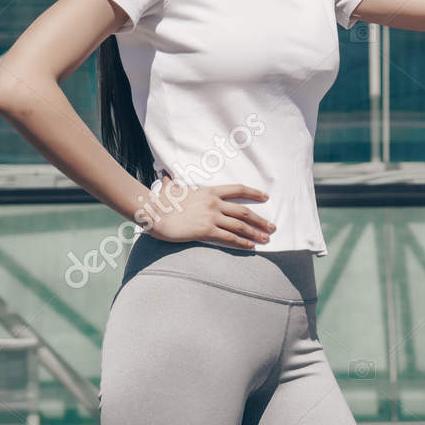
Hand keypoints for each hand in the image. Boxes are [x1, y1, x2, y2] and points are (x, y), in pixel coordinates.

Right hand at [143, 181, 276, 248]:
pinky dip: (242, 242)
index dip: (253, 193)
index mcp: (209, 191)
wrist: (153, 211)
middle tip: (272, 226)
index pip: (237, 190)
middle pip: (243, 211)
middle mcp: (214, 202)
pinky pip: (229, 237)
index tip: (265, 197)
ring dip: (256, 232)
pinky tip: (251, 246)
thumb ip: (172, 183)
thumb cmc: (160, 201)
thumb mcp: (170, 188)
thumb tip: (165, 177)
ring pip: (240, 226)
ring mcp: (211, 216)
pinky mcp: (206, 230)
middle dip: (260, 220)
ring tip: (266, 238)